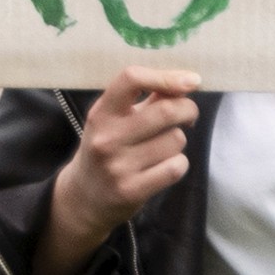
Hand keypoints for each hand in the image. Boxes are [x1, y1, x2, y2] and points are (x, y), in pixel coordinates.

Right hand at [38, 68, 198, 274]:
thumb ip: (147, 100)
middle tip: (188, 115)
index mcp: (101, 113)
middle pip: (166, 111)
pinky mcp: (131, 190)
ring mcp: (118, 166)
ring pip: (176, 140)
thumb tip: (186, 83)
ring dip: (177, 141)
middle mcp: (106, 138)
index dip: (166, 76)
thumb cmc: (107, 150)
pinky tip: (163, 166)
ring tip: (162, 148)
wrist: (83, 197)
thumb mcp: (114, 121)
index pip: (131, 79)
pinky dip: (177, 164)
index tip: (191, 80)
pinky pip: (176, 167)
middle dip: (188, 110)